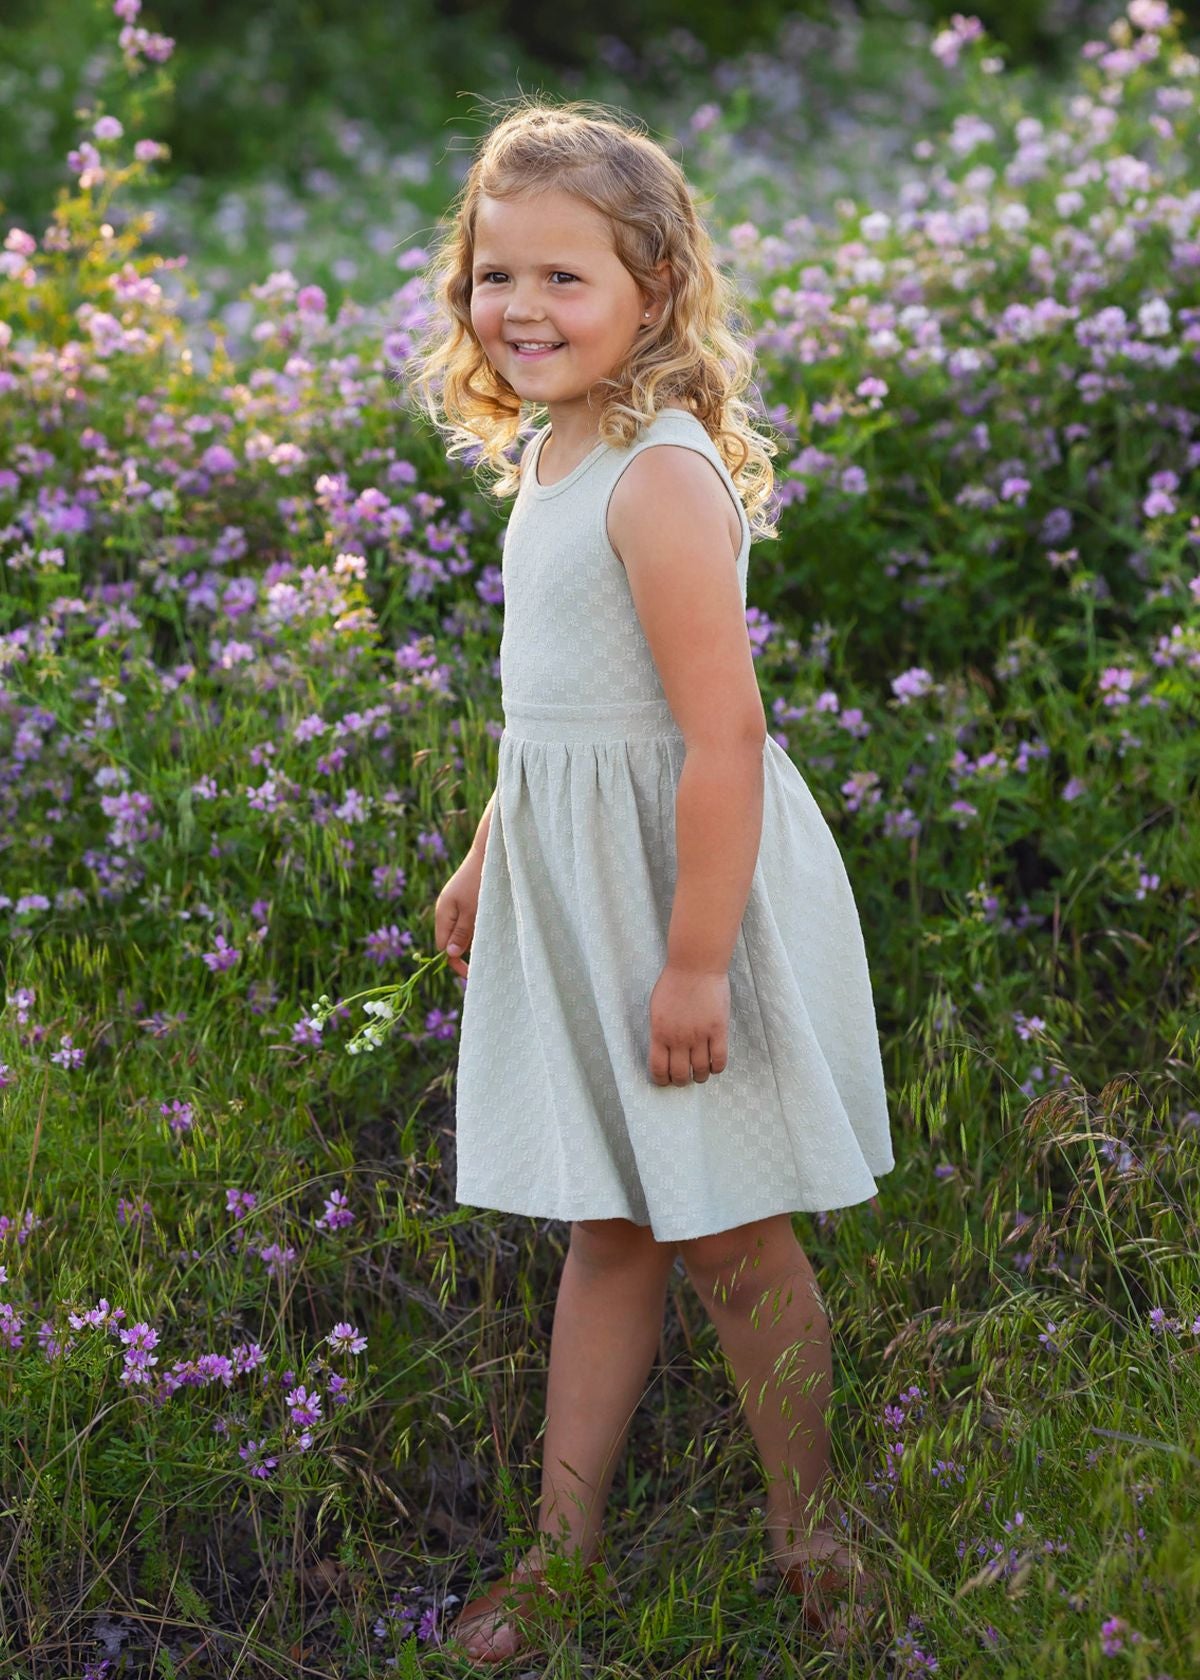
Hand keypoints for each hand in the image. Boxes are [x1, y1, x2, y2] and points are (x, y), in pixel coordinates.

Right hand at [434, 849, 483, 980]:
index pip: (441, 947)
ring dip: (471, 940)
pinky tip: (487, 930)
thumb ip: (462, 934)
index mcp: (443, 913)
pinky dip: (475, 929)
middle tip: (480, 964)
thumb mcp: (473, 912)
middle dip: (462, 953)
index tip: (470, 974)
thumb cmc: (481, 882)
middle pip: (449, 940)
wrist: (490, 852)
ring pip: (459, 931)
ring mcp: (455, 904)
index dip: (453, 962)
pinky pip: (466, 920)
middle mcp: (446, 910)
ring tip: (487, 947)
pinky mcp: (466, 898)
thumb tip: (450, 955)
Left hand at [648, 963, 729, 1086]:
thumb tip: (663, 1050)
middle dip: (682, 1081)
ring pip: (701, 1071)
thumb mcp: (657, 1008)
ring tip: (700, 1073)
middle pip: (680, 1074)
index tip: (666, 1080)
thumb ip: (660, 1031)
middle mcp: (678, 1039)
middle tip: (685, 1079)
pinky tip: (714, 1066)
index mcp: (660, 1033)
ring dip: (700, 1077)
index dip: (663, 1080)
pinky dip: (716, 1068)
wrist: (695, 966)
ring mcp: (699, 1036)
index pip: (659, 1069)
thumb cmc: (674, 983)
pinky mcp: (718, 1031)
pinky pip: (719, 1060)